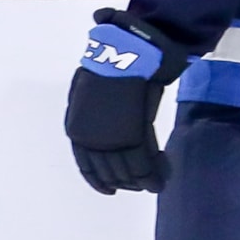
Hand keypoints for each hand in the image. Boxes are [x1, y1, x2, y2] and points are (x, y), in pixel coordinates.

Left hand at [64, 7, 184, 193]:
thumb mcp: (87, 88)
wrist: (130, 50)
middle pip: (110, 171)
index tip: (110, 189)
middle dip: (125, 181)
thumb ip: (89, 110)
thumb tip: (96, 126)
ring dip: (142, 181)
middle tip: (138, 184)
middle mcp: (92, 138)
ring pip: (129, 171)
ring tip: (153, 182)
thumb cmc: (111, 64)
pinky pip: (146, 164)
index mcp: (78, 128)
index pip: (86, 165)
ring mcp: (114, 137)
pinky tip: (162, 178)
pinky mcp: (136, 134)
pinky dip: (155, 175)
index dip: (99, 180)